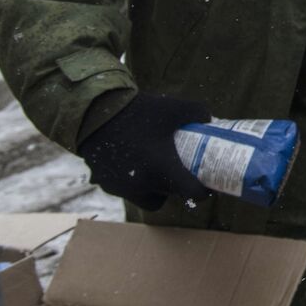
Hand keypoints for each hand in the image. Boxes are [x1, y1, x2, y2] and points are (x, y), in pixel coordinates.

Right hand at [77, 92, 212, 210]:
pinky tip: (138, 163)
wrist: (94, 114)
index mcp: (162, 170)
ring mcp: (122, 188)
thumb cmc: (138, 112)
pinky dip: (135, 181)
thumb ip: (197, 112)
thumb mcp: (173, 108)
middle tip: (183, 170)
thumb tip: (211, 120)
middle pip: (169, 196)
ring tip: (159, 166)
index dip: (203, 191)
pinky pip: (128, 190)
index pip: (191, 193)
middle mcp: (142, 185)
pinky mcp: (107, 185)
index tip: (207, 184)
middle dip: (178, 187)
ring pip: (147, 197)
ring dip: (155, 187)